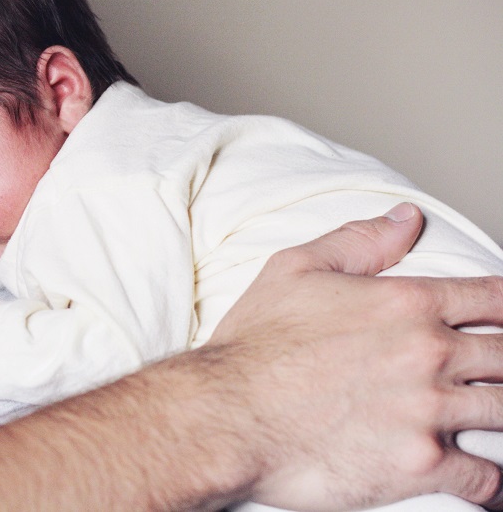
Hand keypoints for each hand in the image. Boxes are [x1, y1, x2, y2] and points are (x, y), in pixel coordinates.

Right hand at [209, 203, 502, 509]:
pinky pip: (488, 477)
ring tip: (497, 416)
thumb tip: (406, 219)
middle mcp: (428, 353)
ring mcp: (429, 411)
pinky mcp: (421, 465)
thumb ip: (358, 241)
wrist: (226, 415)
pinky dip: (496, 482)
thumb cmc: (253, 346)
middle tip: (499, 370)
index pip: (492, 298)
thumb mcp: (294, 270)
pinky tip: (492, 481)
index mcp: (406, 303)